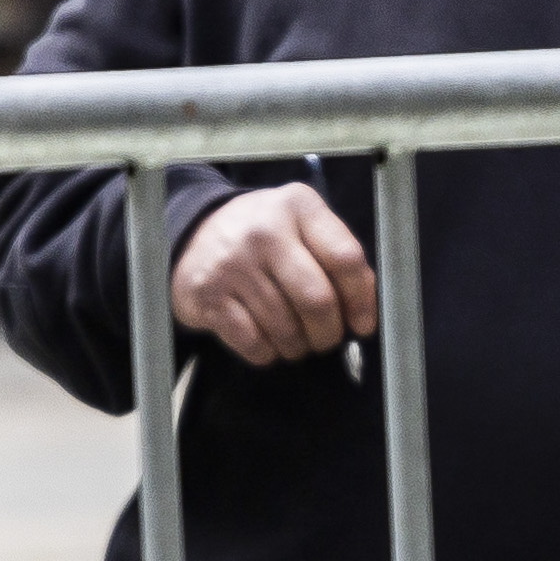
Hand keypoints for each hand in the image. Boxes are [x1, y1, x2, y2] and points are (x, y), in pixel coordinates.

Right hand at [174, 182, 374, 364]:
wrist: (195, 233)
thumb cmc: (264, 236)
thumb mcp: (301, 224)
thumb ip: (334, 256)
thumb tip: (364, 311)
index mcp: (298, 207)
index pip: (345, 258)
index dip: (362, 300)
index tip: (363, 323)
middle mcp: (264, 231)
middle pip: (317, 300)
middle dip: (329, 332)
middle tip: (326, 338)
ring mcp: (233, 264)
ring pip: (286, 328)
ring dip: (298, 346)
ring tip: (297, 341)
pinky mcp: (208, 295)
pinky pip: (254, 342)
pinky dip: (268, 353)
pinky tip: (269, 342)